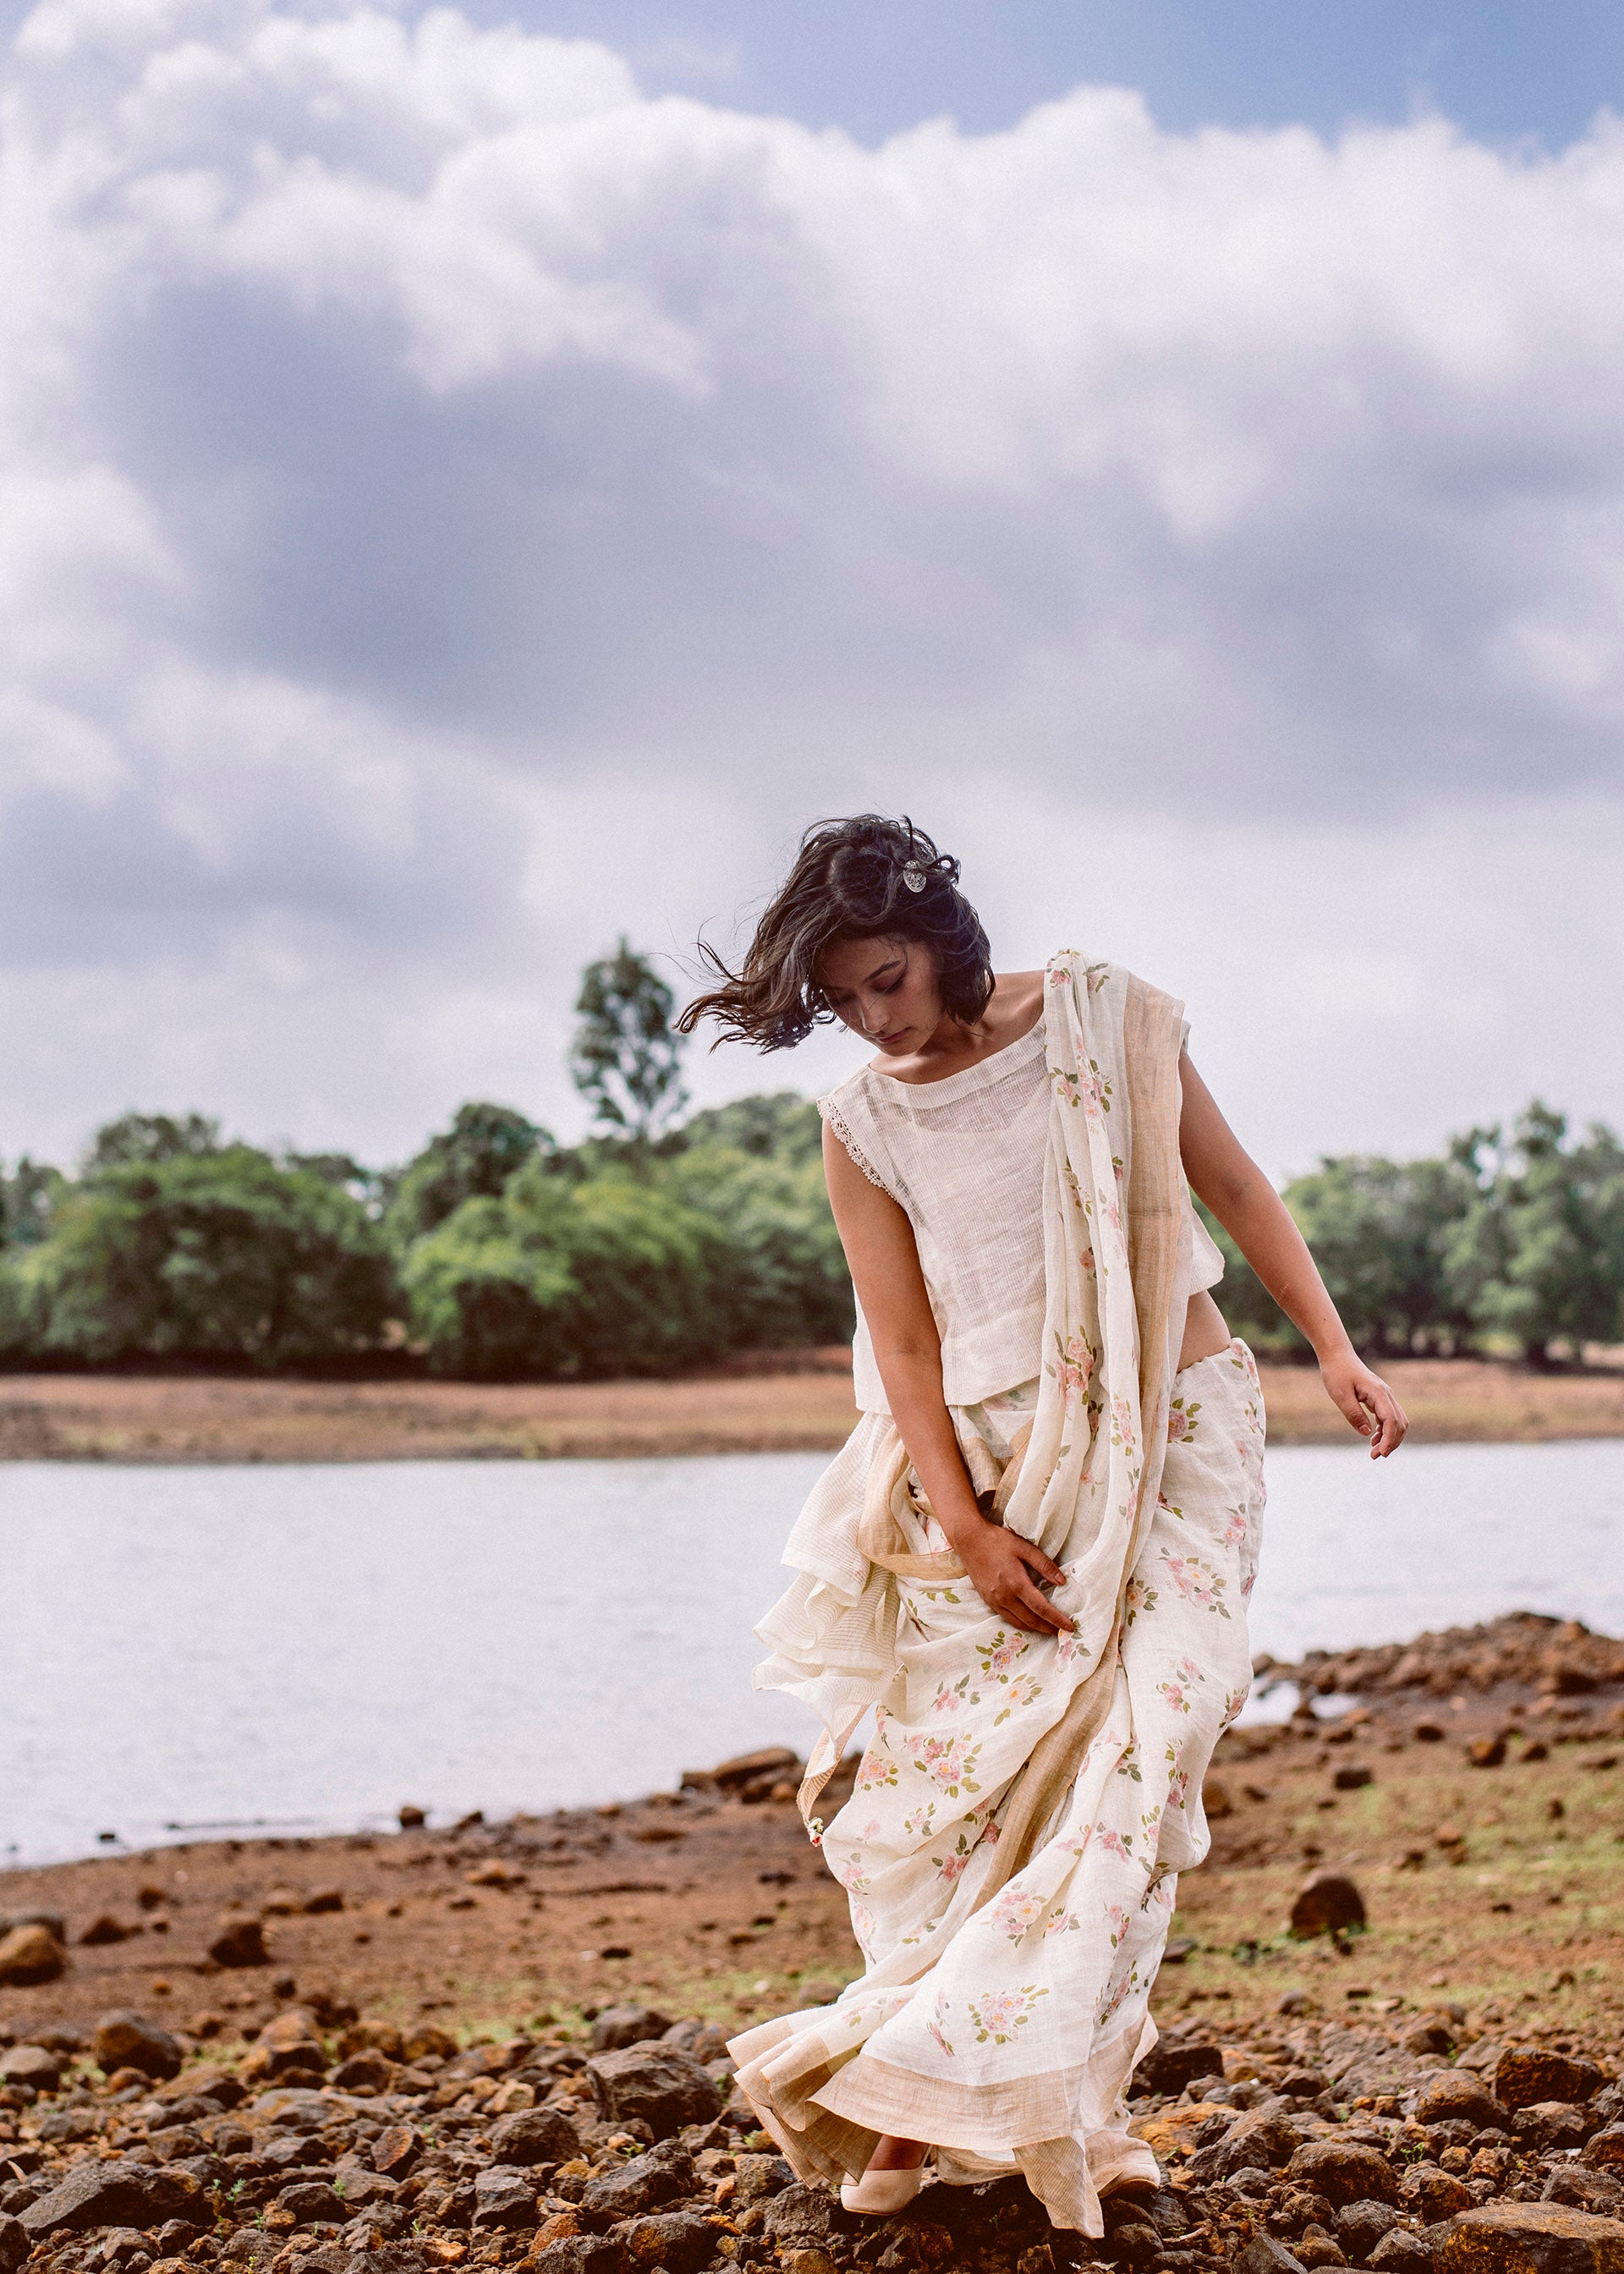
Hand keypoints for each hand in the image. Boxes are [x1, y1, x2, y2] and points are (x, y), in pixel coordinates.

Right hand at [956, 1522, 1074, 1634]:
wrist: (969, 1541)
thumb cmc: (997, 1541)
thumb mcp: (1024, 1547)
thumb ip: (1044, 1565)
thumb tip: (1062, 1581)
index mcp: (1016, 1583)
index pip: (1041, 1608)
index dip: (1057, 1619)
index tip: (1070, 1627)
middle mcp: (1005, 1597)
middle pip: (1031, 1620)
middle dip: (1049, 1629)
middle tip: (1063, 1633)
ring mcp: (995, 1601)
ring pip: (1019, 1623)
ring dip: (1036, 1629)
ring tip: (1049, 1630)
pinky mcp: (988, 1601)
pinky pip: (1007, 1618)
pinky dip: (1021, 1624)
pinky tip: (1029, 1622)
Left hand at [1319, 1350, 1408, 1457]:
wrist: (1337, 1356)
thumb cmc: (1337, 1373)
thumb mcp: (1340, 1395)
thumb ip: (1354, 1414)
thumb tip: (1366, 1433)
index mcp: (1378, 1393)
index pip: (1391, 1420)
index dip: (1388, 1439)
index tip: (1380, 1453)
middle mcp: (1386, 1395)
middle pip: (1399, 1423)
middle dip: (1391, 1442)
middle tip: (1374, 1456)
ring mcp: (1384, 1396)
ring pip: (1397, 1421)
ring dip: (1389, 1438)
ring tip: (1374, 1451)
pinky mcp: (1379, 1399)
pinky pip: (1388, 1418)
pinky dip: (1384, 1431)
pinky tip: (1373, 1439)